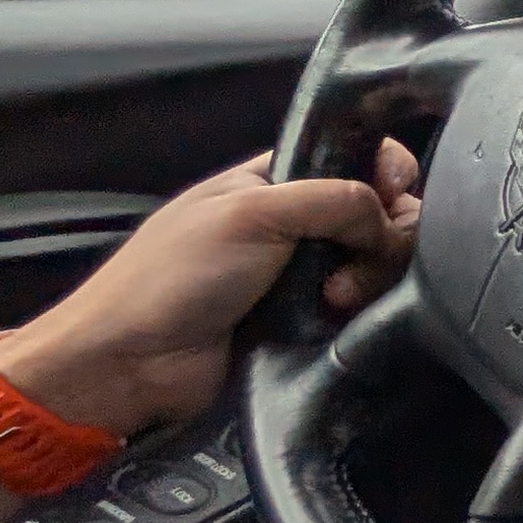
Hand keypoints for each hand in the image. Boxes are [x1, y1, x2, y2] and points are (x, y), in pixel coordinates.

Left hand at [0, 148, 421, 439]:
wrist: (130, 364)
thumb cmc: (175, 277)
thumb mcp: (251, 213)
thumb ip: (333, 199)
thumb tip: (390, 222)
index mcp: (274, 180)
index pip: (355, 157)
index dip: (386, 171)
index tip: (391, 196)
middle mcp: (293, 223)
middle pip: (377, 212)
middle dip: (384, 233)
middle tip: (360, 258)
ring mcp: (301, 274)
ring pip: (374, 262)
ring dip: (369, 276)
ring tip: (336, 297)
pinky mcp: (306, 322)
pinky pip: (358, 307)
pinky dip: (360, 310)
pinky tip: (336, 315)